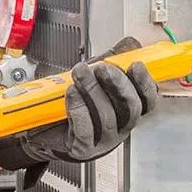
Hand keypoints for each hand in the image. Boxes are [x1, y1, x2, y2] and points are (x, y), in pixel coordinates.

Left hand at [0, 37, 159, 169]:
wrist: (44, 128)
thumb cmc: (73, 104)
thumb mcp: (95, 79)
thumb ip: (115, 61)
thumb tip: (129, 44)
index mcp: (126, 111)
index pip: (147, 100)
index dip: (145, 83)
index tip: (135, 65)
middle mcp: (120, 127)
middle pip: (131, 108)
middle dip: (118, 84)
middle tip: (102, 68)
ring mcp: (103, 140)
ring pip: (107, 117)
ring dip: (93, 91)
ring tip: (80, 74)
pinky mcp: (83, 147)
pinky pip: (85, 130)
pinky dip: (79, 108)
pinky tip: (72, 93)